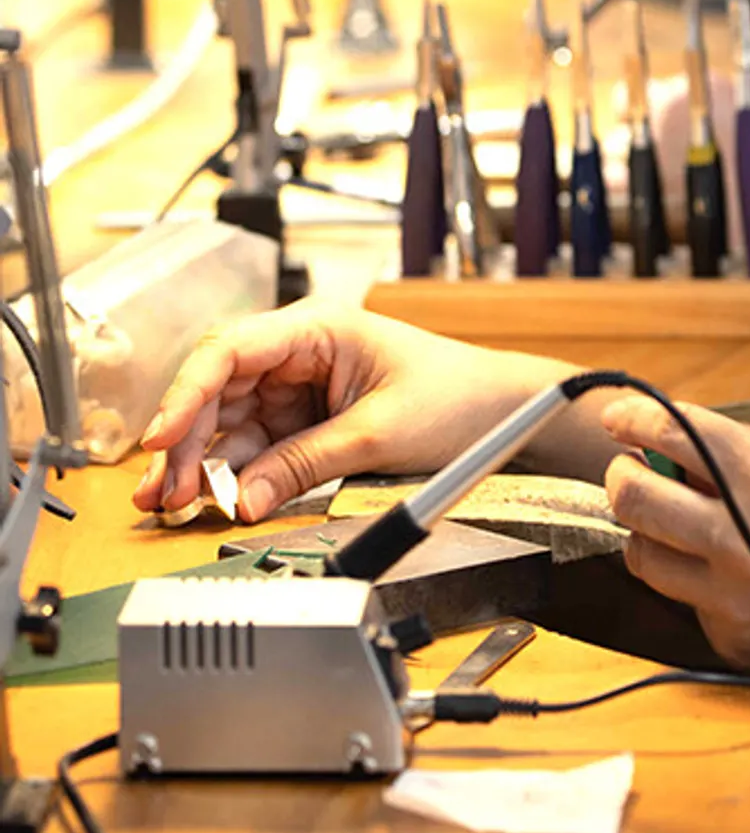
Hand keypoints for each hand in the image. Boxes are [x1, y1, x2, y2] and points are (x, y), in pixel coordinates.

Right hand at [132, 301, 562, 522]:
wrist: (504, 412)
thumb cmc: (458, 397)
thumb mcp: (378, 434)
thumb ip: (305, 464)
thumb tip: (242, 497)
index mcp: (319, 327)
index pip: (230, 350)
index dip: (187, 393)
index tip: (161, 437)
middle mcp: (300, 349)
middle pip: (219, 390)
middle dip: (186, 441)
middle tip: (163, 493)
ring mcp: (301, 384)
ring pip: (231, 421)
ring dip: (200, 462)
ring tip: (171, 505)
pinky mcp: (308, 416)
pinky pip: (257, 442)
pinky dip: (233, 471)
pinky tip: (211, 497)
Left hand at [599, 395, 749, 704]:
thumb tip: (720, 462)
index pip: (675, 436)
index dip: (636, 418)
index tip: (619, 415)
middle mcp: (737, 539)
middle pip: (634, 499)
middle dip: (623, 476)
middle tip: (631, 470)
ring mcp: (731, 599)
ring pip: (644, 558)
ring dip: (647, 532)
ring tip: (668, 523)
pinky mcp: (735, 642)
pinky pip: (689, 604)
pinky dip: (695, 582)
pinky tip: (725, 576)